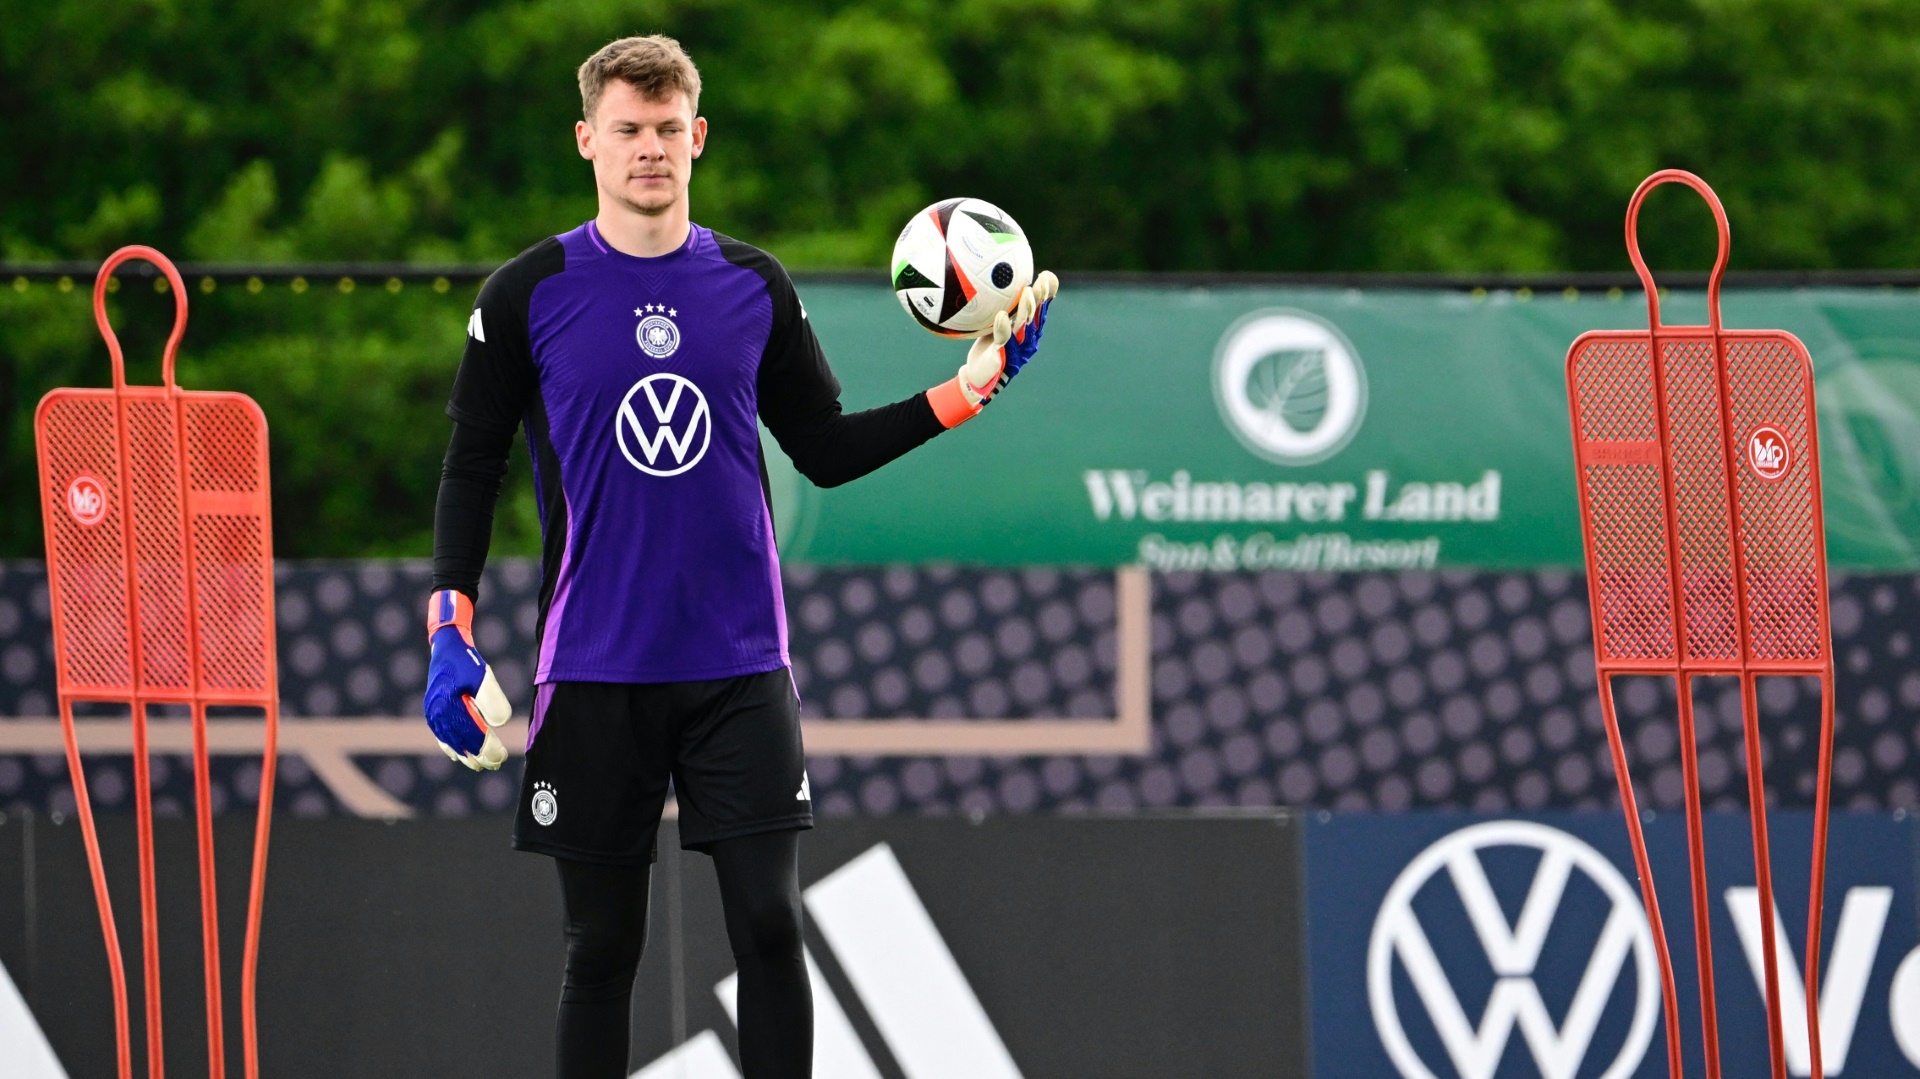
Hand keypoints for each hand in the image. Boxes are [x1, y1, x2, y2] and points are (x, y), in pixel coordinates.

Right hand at [423, 590, 511, 770]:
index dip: (487, 749)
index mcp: (449, 707)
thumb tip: (499, 725)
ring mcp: (432, 713)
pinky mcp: (432, 711)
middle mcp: (437, 714)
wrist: (447, 646)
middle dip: (478, 756)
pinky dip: (450, 746)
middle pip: (460, 742)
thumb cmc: (468, 662)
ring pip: (449, 742)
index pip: (472, 736)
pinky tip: (457, 755)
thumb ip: (492, 700)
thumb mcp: (484, 677)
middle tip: (495, 764)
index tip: (501, 756)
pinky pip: (440, 735)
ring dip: (465, 755)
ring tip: (479, 765)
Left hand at [960, 270, 1057, 405]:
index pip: (1041, 310)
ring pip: (1024, 327)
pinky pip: (1003, 339)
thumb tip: (1000, 282)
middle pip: (1036, 317)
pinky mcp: (1002, 357)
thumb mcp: (998, 326)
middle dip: (1041, 298)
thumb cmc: (989, 347)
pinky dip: (1003, 327)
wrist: (978, 376)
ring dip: (1027, 309)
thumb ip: (1005, 309)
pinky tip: (1002, 316)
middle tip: (1042, 281)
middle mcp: (1027, 341)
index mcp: (1029, 332)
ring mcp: (1016, 350)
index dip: (1048, 294)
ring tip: (1027, 292)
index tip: (1049, 276)